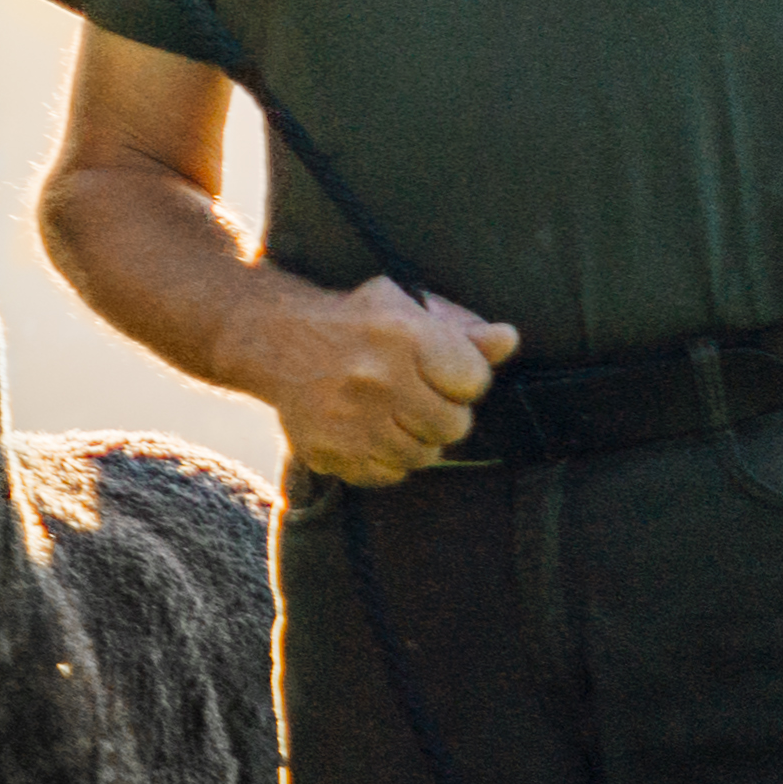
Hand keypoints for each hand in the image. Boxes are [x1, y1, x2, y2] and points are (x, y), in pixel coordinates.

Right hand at [264, 275, 516, 487]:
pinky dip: (385, 460)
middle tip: (418, 398)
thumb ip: (463, 330)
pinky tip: (370, 433)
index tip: (443, 372)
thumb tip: (509, 340)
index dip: (465, 380)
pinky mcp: (329, 450)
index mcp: (403, 335)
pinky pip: (386, 475)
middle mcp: (377, 379)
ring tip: (395, 416)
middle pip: (454, 426)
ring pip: (422, 455)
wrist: (273, 338)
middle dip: (444, 414)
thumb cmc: (356, 320)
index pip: (475, 381)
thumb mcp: (408, 308)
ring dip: (416, 439)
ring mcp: (350, 420)